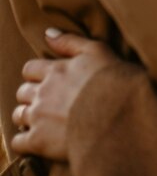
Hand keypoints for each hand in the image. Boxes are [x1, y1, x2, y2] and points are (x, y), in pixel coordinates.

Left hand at [11, 30, 118, 161]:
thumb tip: (47, 33)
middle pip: (22, 92)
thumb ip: (70, 41)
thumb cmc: (114, 79)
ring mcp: (39, 117)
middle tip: (48, 100)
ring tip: (44, 120)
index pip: (30, 69)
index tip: (49, 80)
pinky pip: (18, 142)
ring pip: (18, 116)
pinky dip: (24, 141)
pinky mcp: (39, 141)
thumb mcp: (98, 51)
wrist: (120, 113)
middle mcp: (43, 92)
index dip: (37, 74)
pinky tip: (38, 140)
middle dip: (31, 95)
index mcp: (55, 70)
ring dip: (27, 117)